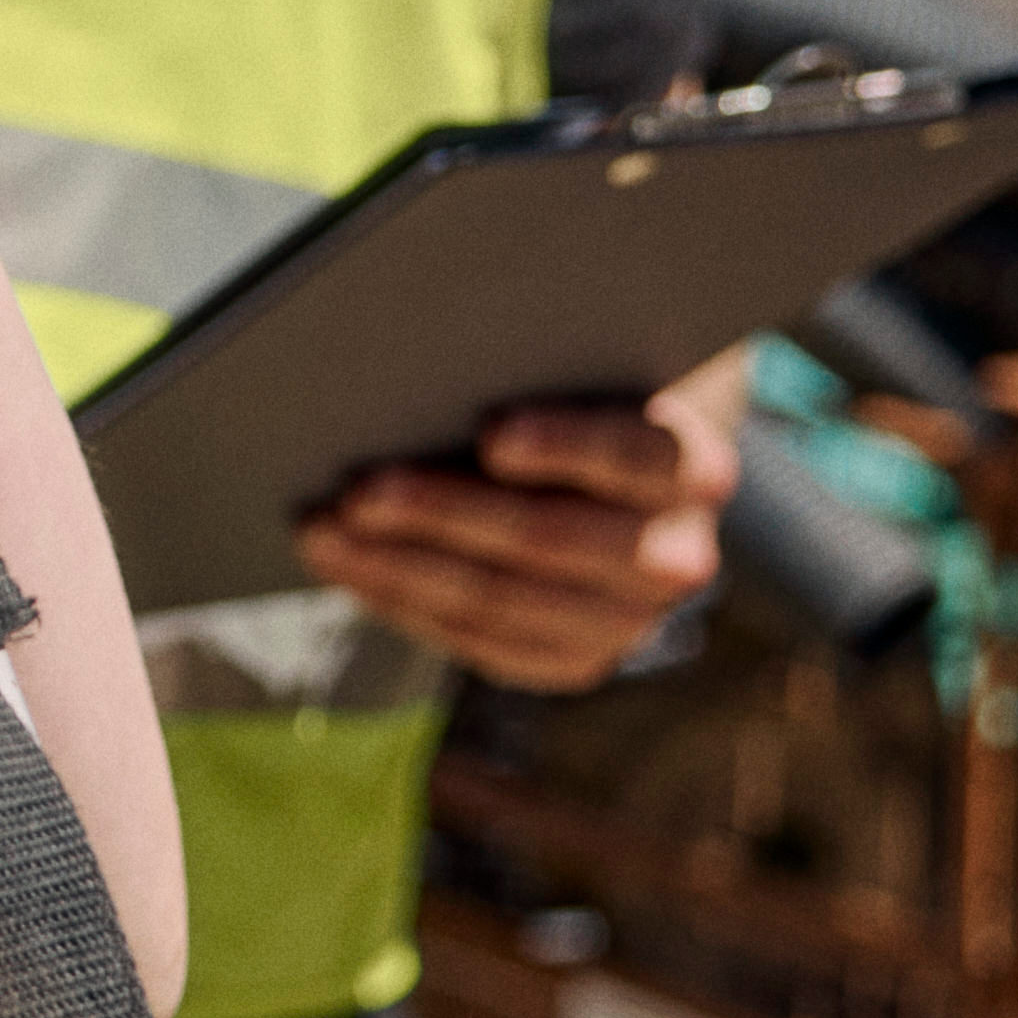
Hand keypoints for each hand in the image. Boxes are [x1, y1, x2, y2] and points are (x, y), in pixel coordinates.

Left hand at [298, 340, 747, 692]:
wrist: (618, 471)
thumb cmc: (579, 391)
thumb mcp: (583, 366)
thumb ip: (540, 362)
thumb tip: (431, 356)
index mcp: (695, 466)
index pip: (635, 454)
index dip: (566, 445)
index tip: (491, 434)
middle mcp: (677, 555)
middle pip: (552, 539)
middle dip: (444, 515)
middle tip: (358, 490)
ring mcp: (627, 621)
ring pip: (503, 603)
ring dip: (399, 569)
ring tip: (322, 532)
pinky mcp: (573, 661)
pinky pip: (481, 645)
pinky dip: (406, 605)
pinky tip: (349, 570)